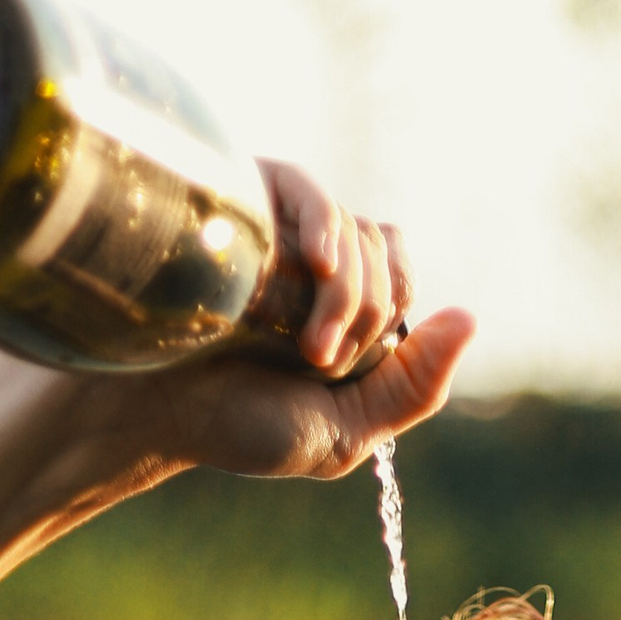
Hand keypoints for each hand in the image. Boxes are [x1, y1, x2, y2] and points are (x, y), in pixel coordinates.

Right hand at [102, 157, 474, 483]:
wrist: (149, 408)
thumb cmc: (237, 423)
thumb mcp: (345, 430)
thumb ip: (414, 387)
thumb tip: (471, 318)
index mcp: (342, 307)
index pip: (402, 274)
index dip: (395, 311)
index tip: (350, 365)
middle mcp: (313, 260)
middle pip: (387, 253)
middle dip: (369, 316)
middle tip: (315, 362)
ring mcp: (278, 229)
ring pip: (355, 229)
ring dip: (344, 295)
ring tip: (296, 346)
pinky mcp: (242, 203)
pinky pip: (310, 190)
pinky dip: (326, 226)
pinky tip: (316, 263)